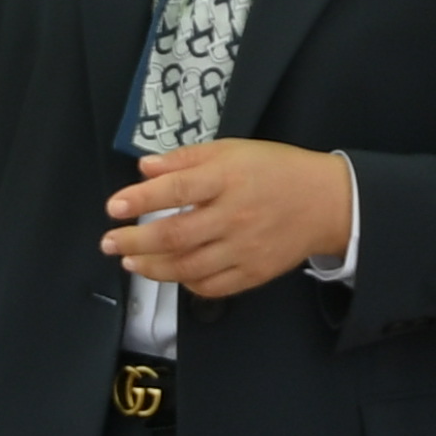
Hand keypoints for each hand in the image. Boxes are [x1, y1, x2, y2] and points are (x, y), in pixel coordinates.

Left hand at [103, 141, 354, 300]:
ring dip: (152, 267)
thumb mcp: (233, 150)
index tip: (114, 207)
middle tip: (109, 242)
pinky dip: (185, 283)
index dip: (140, 199)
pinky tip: (172, 273)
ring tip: (130, 261)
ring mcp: (244, 249)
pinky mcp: (253, 273)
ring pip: (187, 267)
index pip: (176, 190)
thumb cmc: (276, 170)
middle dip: (134, 241)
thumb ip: (187, 159)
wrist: (326, 202)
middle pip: (175, 235)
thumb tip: (145, 168)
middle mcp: (234, 215)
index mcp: (229, 178)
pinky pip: (211, 286)